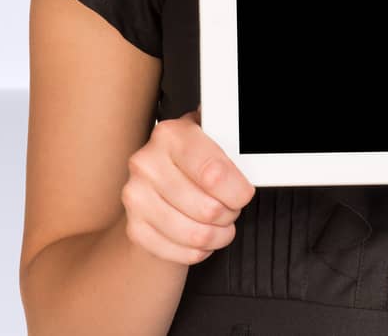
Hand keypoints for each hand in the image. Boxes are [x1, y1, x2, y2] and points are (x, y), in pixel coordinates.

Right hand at [120, 106, 256, 264]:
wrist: (161, 174)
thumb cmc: (197, 157)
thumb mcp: (216, 140)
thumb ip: (234, 147)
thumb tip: (253, 157)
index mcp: (172, 135)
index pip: (213, 174)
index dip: (237, 192)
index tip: (244, 194)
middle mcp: (147, 164)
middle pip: (207, 209)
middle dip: (230, 213)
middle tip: (231, 207)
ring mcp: (136, 197)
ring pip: (195, 234)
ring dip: (217, 235)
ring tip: (221, 224)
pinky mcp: (134, 226)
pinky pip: (176, 252)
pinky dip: (198, 251)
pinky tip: (203, 238)